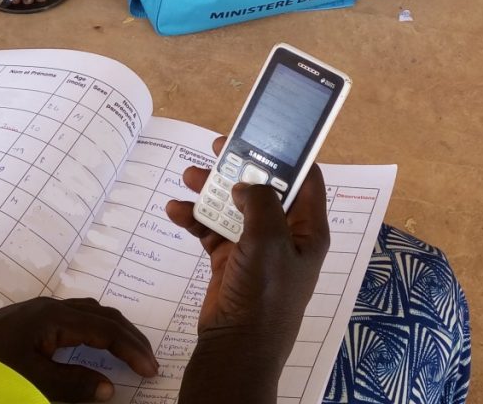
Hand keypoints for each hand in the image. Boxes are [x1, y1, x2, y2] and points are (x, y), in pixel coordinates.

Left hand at [0, 297, 157, 401]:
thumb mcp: (29, 380)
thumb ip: (71, 383)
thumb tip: (110, 388)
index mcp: (55, 317)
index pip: (105, 329)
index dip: (131, 349)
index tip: (151, 370)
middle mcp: (53, 306)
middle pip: (104, 315)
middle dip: (130, 337)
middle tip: (149, 362)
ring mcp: (43, 310)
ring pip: (92, 312)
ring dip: (115, 331)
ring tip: (131, 352)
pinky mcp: (34, 318)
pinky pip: (78, 317)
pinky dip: (97, 329)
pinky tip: (97, 344)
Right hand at [166, 137, 328, 402]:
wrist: (236, 346)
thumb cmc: (264, 292)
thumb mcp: (269, 240)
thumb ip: (260, 202)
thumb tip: (246, 184)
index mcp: (306, 229)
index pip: (306, 181)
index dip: (287, 157)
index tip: (262, 136)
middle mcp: (283, 235)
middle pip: (263, 190)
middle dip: (240, 169)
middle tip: (218, 148)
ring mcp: (254, 247)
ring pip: (233, 207)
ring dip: (211, 192)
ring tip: (188, 177)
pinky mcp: (229, 259)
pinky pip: (212, 230)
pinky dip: (195, 219)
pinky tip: (176, 210)